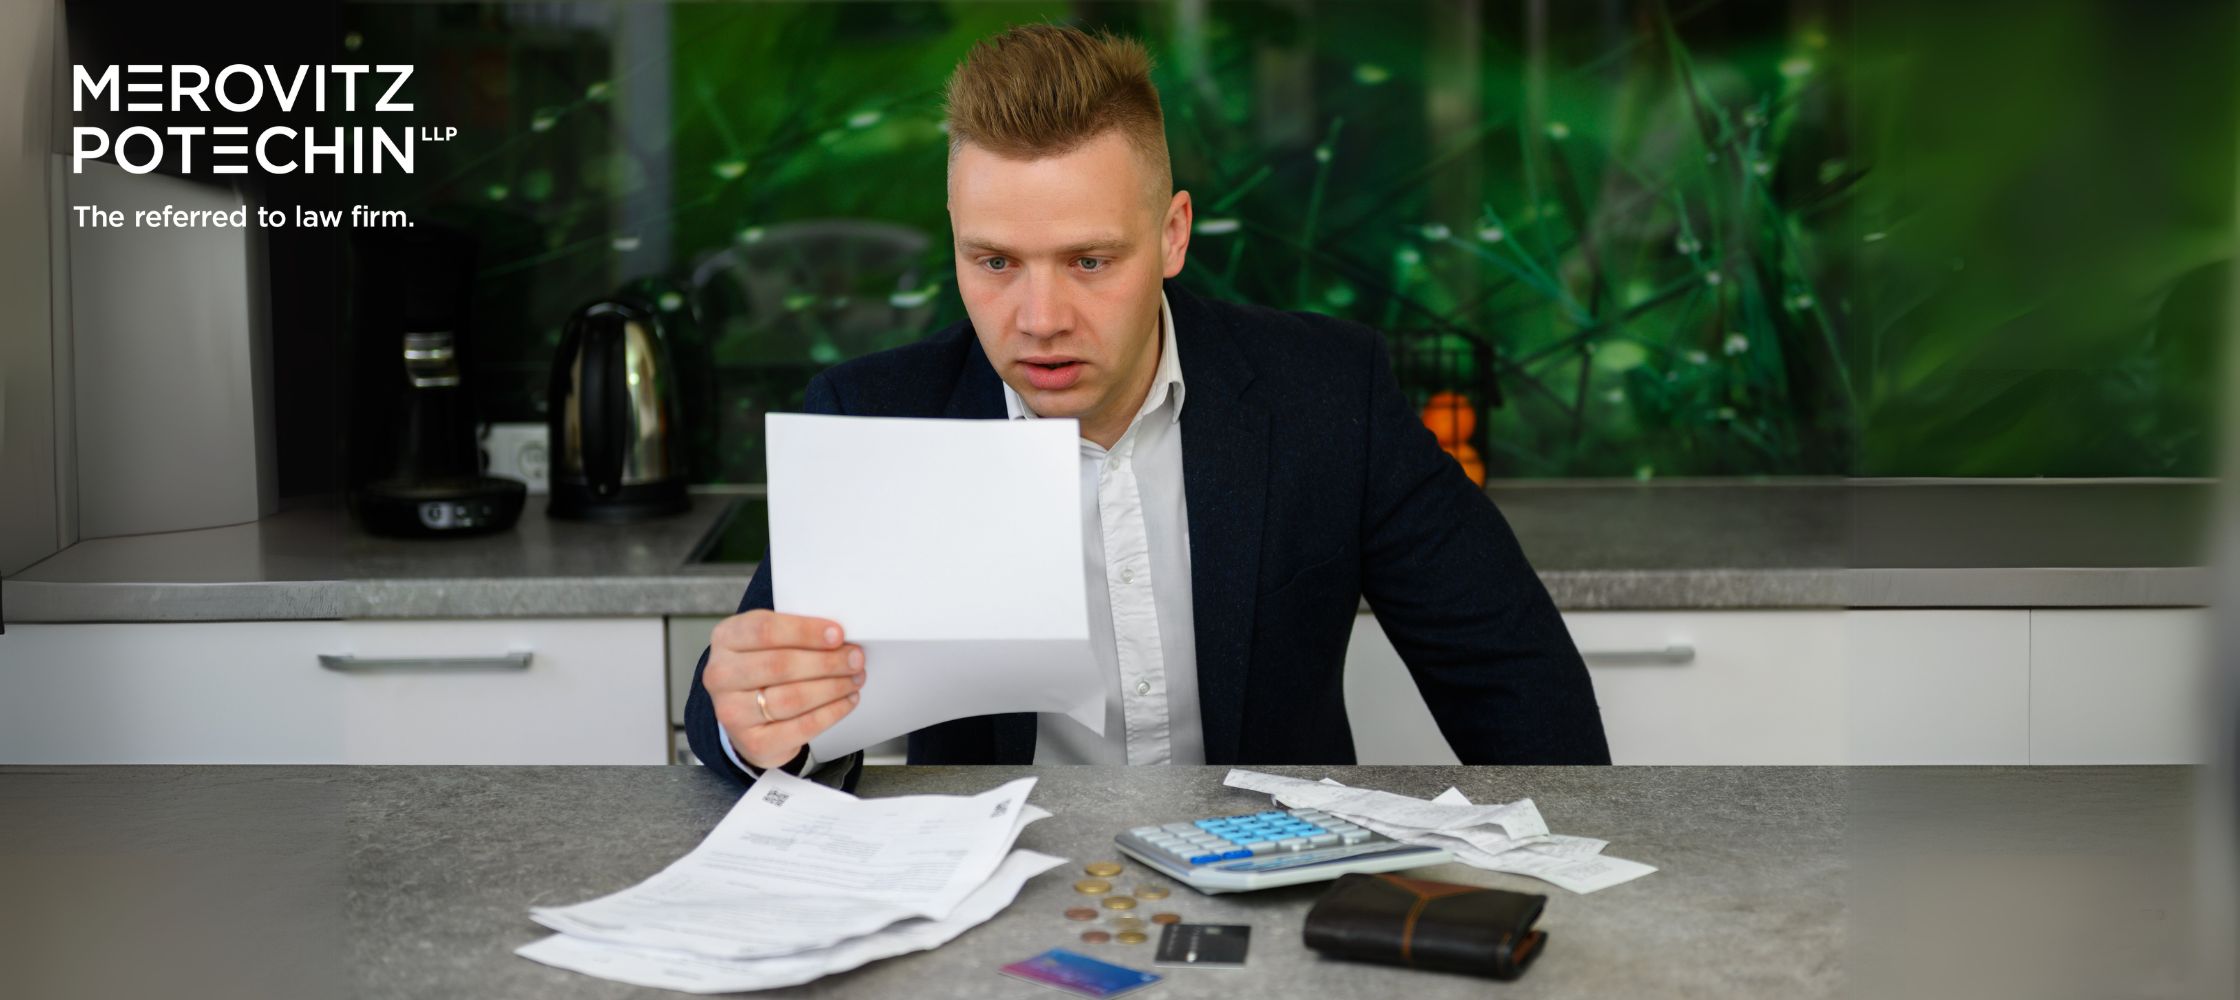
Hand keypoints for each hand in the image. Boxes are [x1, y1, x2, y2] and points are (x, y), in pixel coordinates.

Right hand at [703, 610, 864, 769]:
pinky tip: (847, 700)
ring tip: (854, 678)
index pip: (764, 630)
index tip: (838, 634)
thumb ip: (796, 633)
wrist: (747, 714)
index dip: (805, 631)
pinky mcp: (753, 742)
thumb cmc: (764, 669)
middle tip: (855, 658)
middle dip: (827, 661)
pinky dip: (831, 712)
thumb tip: (839, 637)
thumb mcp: (768, 641)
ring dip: (833, 687)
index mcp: (726, 638)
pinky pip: (801, 727)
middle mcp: (721, 675)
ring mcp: (733, 712)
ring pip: (792, 698)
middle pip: (780, 665)